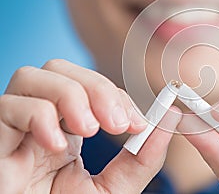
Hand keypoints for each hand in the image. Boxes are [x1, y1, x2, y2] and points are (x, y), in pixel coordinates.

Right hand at [0, 59, 180, 193]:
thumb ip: (144, 156)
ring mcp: (16, 128)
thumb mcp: (116, 187)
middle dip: (95, 87)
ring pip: (32, 75)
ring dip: (69, 95)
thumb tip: (172, 116)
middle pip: (60, 68)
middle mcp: (40, 120)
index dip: (116, 95)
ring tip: (88, 130)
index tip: (137, 124)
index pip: (89, 85)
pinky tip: (57, 147)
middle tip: (114, 124)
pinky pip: (9, 106)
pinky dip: (38, 116)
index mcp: (68, 127)